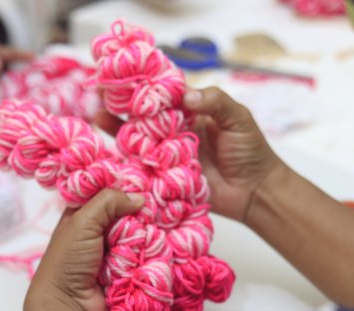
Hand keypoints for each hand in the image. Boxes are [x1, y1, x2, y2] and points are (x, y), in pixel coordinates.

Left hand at [26, 189, 144, 310]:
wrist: (69, 306)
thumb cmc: (67, 261)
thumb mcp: (82, 221)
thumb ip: (108, 201)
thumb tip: (140, 197)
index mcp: (84, 215)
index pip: (110, 196)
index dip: (125, 192)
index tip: (143, 189)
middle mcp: (101, 232)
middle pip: (130, 215)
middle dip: (138, 218)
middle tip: (144, 219)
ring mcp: (116, 252)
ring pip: (141, 236)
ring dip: (142, 240)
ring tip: (142, 242)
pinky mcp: (128, 271)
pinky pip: (146, 257)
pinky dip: (147, 257)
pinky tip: (148, 256)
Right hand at [96, 87, 284, 221]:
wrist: (255, 192)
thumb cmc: (250, 151)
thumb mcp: (238, 118)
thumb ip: (215, 102)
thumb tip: (186, 96)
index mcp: (191, 111)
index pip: (163, 93)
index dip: (145, 83)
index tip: (125, 75)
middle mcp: (174, 130)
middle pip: (144, 114)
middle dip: (122, 103)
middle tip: (101, 94)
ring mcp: (167, 153)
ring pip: (138, 137)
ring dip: (118, 127)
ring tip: (98, 116)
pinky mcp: (165, 176)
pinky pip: (143, 166)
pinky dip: (126, 158)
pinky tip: (110, 150)